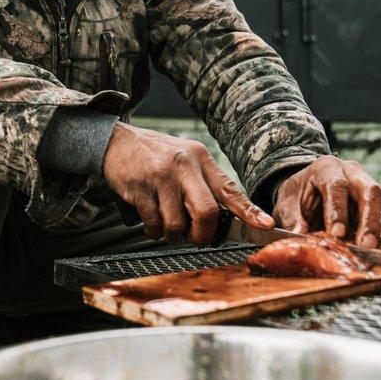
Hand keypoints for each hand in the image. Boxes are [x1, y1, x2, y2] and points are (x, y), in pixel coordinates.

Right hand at [103, 123, 273, 244]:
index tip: (265, 226)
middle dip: (203, 234)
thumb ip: (204, 183)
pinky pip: (153, 223)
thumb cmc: (155, 156)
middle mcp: (184, 165)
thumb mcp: (185, 158)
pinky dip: (154, 231)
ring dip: (173, 235)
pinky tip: (150, 220)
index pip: (230, 189)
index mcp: (201, 158)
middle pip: (207, 212)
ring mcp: (161, 176)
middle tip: (196, 238)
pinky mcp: (140, 188)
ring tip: (167, 226)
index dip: (249, 211)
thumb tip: (221, 220)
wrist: (115, 142)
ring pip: (177, 224)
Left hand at [273, 156, 380, 246]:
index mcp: (327, 168)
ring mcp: (365, 188)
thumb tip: (298, 235)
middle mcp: (352, 174)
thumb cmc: (297, 194)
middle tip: (365, 244)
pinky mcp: (372, 206)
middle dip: (369, 219)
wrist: (304, 189)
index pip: (337, 186)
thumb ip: (292, 218)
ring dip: (377, 230)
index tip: (336, 234)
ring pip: (379, 205)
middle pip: (370, 191)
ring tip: (373, 251)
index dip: (338, 210)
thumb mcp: (287, 204)